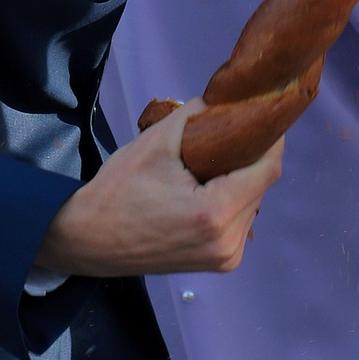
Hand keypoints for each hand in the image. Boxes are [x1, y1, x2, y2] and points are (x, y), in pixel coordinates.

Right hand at [34, 100, 281, 276]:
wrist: (87, 240)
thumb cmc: (118, 190)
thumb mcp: (156, 141)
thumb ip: (197, 114)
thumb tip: (229, 97)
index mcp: (214, 213)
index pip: (267, 167)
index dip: (271, 138)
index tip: (265, 114)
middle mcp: (228, 242)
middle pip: (261, 185)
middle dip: (253, 155)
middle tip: (237, 130)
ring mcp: (226, 258)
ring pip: (253, 202)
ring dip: (243, 178)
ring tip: (219, 159)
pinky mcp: (221, 263)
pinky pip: (241, 220)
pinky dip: (233, 199)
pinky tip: (212, 185)